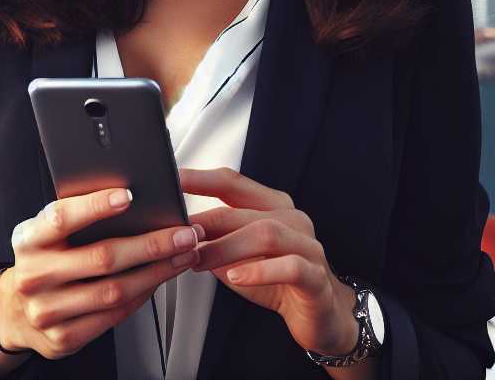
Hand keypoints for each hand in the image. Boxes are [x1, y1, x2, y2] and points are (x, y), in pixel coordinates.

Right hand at [0, 187, 206, 359]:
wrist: (15, 311)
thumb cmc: (43, 260)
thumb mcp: (46, 233)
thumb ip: (75, 217)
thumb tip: (130, 198)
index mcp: (28, 240)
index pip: (61, 218)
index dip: (94, 206)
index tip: (128, 195)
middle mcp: (34, 276)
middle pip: (101, 258)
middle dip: (151, 245)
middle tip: (184, 233)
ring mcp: (47, 311)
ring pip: (114, 291)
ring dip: (156, 273)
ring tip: (182, 256)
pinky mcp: (62, 338)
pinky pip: (113, 317)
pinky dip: (142, 297)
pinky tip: (158, 280)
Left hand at [180, 167, 359, 357]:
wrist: (322, 315)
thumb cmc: (277, 280)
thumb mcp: (239, 256)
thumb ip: (215, 239)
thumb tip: (176, 231)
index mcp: (273, 206)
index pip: (233, 183)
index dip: (202, 179)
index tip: (172, 180)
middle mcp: (293, 220)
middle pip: (243, 211)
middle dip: (207, 223)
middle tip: (179, 237)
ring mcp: (308, 247)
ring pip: (266, 234)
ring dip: (226, 247)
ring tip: (199, 260)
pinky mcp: (316, 278)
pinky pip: (291, 267)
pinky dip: (260, 271)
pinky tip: (236, 277)